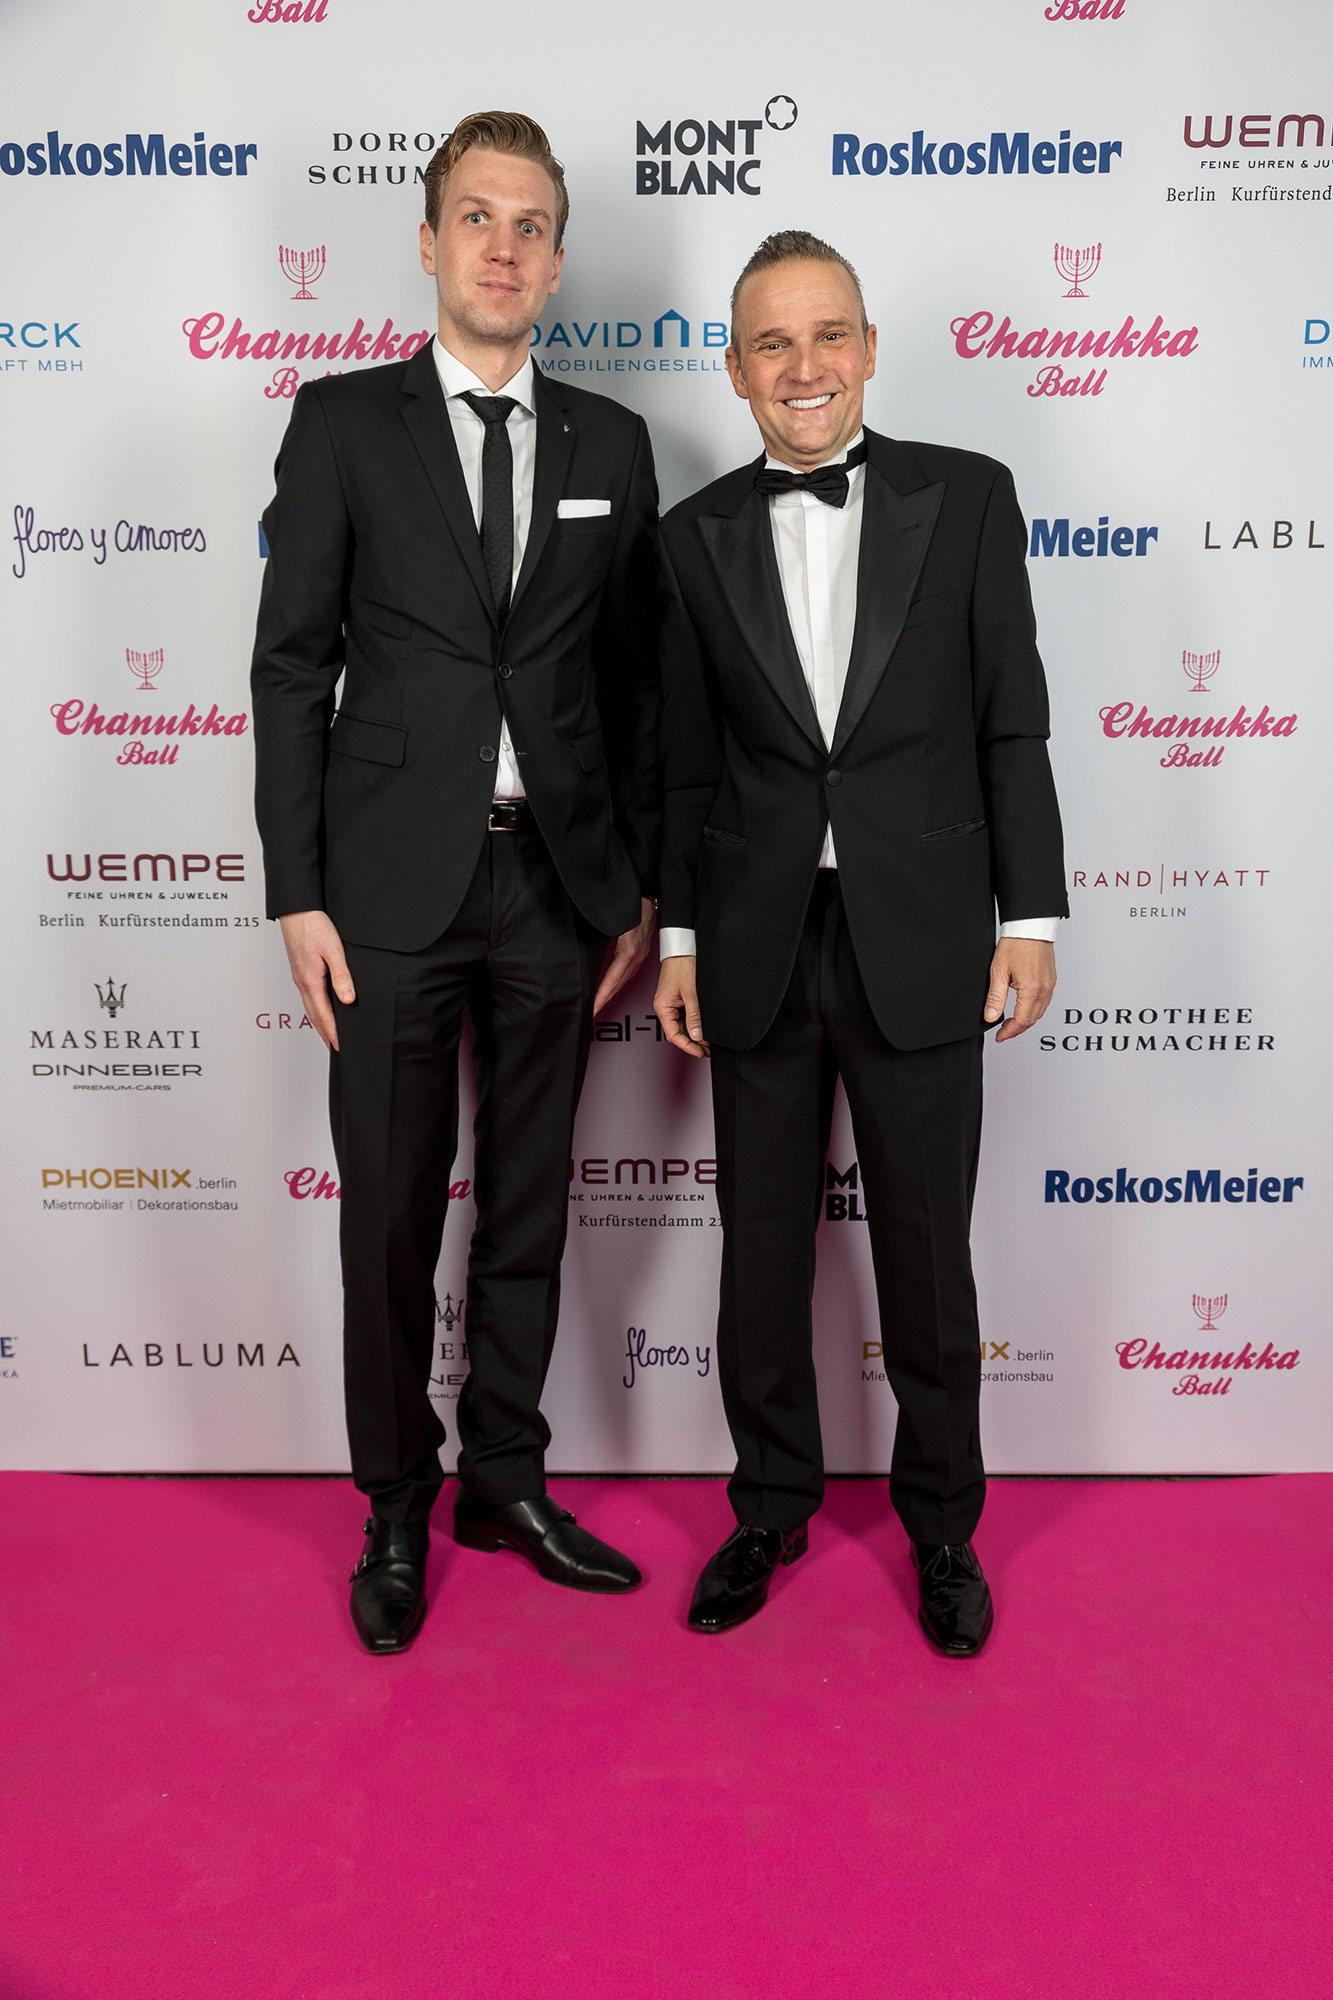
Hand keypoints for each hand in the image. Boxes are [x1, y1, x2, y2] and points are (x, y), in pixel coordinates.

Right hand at [279, 909, 354, 1050]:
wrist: (296, 910)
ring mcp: (299, 976)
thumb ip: (341, 976)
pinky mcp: (300, 969)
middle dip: (325, 1033)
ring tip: (328, 1034)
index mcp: (310, 981)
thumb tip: (348, 999)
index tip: (340, 1047)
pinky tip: (321, 1007)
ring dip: (319, 1023)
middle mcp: (302, 982)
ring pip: (310, 1006)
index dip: (333, 1032)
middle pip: (314, 1015)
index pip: (323, 1015)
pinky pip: (308, 995)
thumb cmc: (313, 926)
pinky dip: (315, 1008)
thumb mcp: (333, 950)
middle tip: (334, 1049)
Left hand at [594, 897, 655, 1015]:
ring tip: (600, 1003)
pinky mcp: (641, 949)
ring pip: (624, 979)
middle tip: (592, 1012)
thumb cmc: (632, 902)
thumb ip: (600, 935)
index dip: (601, 996)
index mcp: (629, 950)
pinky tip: (611, 985)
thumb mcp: (612, 920)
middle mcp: (636, 955)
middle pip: (618, 984)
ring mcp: (640, 953)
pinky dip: (618, 981)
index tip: (593, 1008)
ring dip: (612, 992)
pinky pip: (628, 971)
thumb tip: (583, 948)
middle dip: (605, 1000)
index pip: (612, 980)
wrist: (647, 891)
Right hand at [653, 955, 708, 1058]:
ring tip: (709, 1042)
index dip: (687, 1047)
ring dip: (694, 1034)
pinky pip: (684, 1016)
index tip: (700, 1053)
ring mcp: (671, 1003)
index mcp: (662, 1007)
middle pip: (677, 1033)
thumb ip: (694, 1015)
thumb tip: (696, 1034)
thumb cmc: (682, 965)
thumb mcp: (691, 993)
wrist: (683, 948)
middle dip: (692, 1043)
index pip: (674, 1035)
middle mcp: (665, 1007)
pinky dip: (694, 1024)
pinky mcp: (678, 998)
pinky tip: (703, 1028)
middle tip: (708, 1050)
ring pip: (682, 1026)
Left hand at [985, 938, 1055, 1043]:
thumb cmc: (1016, 943)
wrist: (1030, 926)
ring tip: (1011, 1022)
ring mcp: (1050, 984)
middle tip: (1003, 1032)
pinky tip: (1023, 1008)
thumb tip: (991, 1016)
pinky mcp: (1051, 979)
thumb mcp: (999, 971)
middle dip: (1017, 1029)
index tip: (999, 1036)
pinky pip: (1044, 1002)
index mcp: (1032, 989)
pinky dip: (1033, 1010)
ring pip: (1040, 1012)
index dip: (1009, 1032)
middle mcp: (1045, 989)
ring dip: (1026, 1020)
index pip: (1022, 1021)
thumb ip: (995, 997)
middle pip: (1032, 1020)